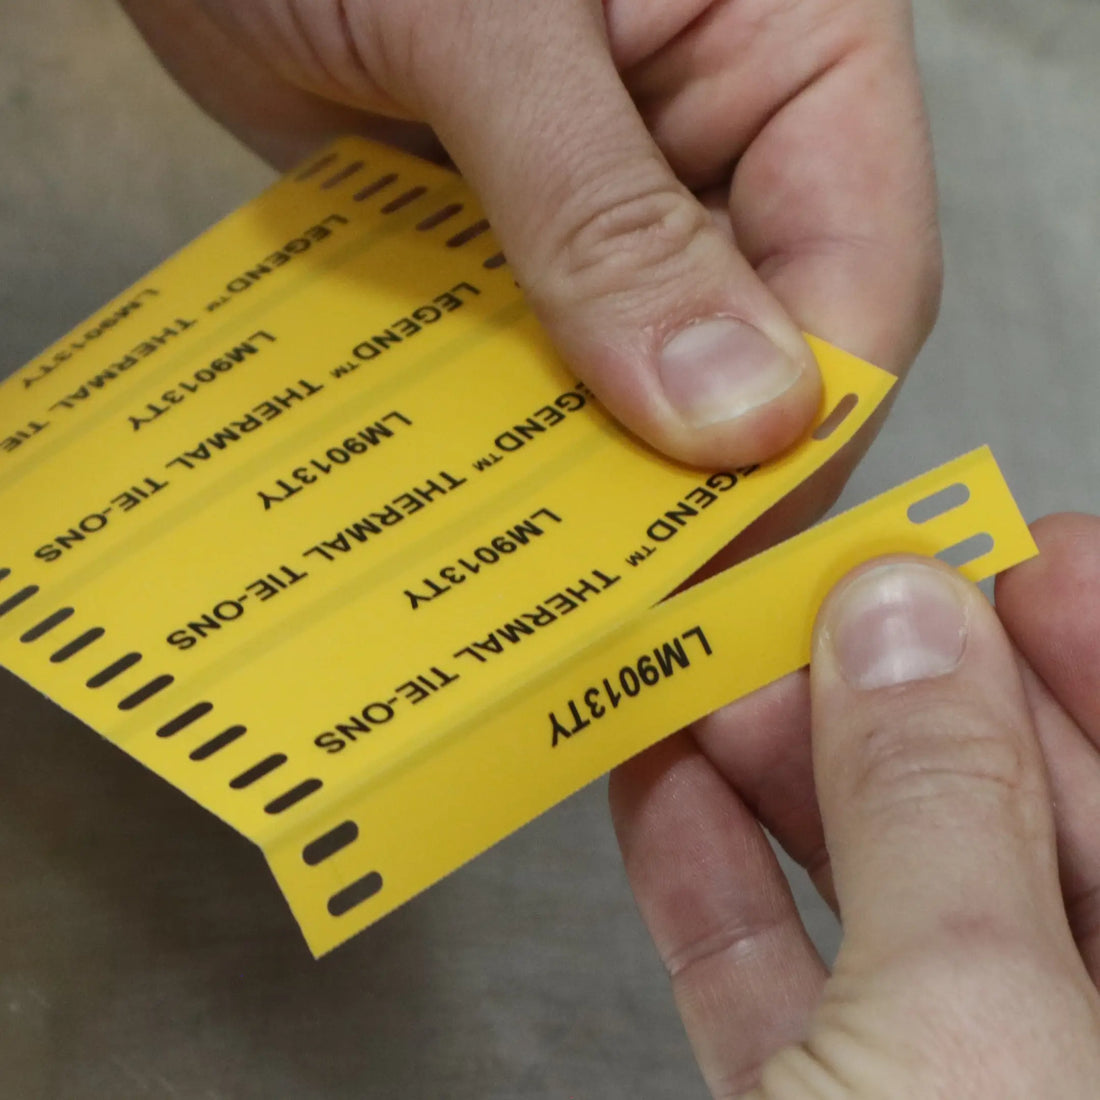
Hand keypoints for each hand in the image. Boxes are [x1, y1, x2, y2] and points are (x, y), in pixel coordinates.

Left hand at [119, 0, 938, 486]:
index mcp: (791, 44)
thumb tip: (733, 405)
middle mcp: (718, 132)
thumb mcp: (486, 24)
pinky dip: (512, 421)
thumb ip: (605, 212)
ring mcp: (612, 197)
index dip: (808, 422)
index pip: (861, 270)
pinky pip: (541, 353)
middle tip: (626, 585)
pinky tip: (477, 484)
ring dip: (595, 459)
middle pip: (764, 344)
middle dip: (697, 465)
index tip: (728, 544)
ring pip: (648, 368)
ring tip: (546, 564)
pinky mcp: (512, 239)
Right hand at [611, 513, 1099, 1096]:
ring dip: (781, 771)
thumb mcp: (961, 1034)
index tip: (1015, 552)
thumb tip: (897, 624)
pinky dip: (708, 879)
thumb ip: (931, 814)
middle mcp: (1069, 1057)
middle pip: (1006, 830)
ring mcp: (939, 1094)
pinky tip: (664, 786)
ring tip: (712, 670)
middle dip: (902, 697)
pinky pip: (769, 980)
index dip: (1091, 658)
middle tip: (821, 594)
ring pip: (875, 897)